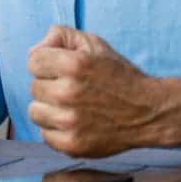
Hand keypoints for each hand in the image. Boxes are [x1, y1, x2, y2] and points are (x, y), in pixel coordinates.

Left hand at [27, 25, 162, 157]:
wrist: (147, 112)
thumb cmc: (119, 76)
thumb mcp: (94, 44)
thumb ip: (60, 36)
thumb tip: (35, 50)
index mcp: (73, 64)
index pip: (33, 61)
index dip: (47, 63)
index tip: (61, 69)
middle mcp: (68, 93)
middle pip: (33, 87)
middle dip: (50, 85)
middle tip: (73, 88)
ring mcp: (69, 122)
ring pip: (35, 111)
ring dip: (49, 108)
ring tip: (71, 106)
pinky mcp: (71, 145)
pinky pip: (44, 134)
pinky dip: (56, 129)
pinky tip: (74, 122)